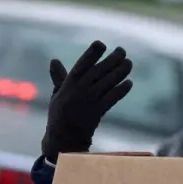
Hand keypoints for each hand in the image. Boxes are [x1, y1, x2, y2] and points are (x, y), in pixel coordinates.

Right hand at [41, 40, 134, 160]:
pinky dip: (121, 90)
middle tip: (122, 51)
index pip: (82, 65)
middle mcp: (79, 91)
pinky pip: (112, 98)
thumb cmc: (59, 115)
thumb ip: (59, 77)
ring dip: (120, 72)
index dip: (92, 54)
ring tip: (129, 63)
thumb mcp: (56, 94)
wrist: (63, 139)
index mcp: (68, 85)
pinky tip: (129, 83)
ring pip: (108, 83)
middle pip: (99, 72)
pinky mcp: (98, 112)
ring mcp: (89, 102)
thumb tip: (54, 60)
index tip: (101, 44)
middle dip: (112, 60)